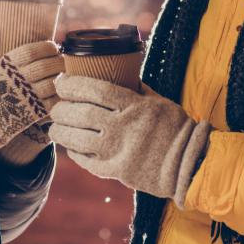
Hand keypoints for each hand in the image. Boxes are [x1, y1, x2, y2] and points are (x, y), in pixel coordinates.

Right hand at [0, 25, 62, 157]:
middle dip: (58, 59)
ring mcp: (26, 99)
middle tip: (61, 58)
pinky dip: (60, 96)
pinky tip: (61, 93)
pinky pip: (53, 103)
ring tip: (64, 74)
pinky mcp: (32, 115)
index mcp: (4, 67)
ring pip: (53, 83)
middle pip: (46, 65)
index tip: (52, 46)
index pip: (32, 51)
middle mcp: (17, 81)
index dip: (46, 46)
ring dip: (62, 77)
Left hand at [49, 76, 210, 206]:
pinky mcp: (117, 171)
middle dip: (62, 109)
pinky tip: (70, 147)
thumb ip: (137, 89)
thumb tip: (120, 71)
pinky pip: (87, 161)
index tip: (61, 82)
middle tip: (55, 108)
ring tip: (55, 128)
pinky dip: (74, 153)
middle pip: (82, 113)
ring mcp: (119, 151)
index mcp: (134, 106)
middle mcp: (124, 127)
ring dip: (61, 132)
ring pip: (78, 139)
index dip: (73, 84)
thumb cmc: (175, 129)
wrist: (188, 164)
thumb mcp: (159, 101)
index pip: (96, 89)